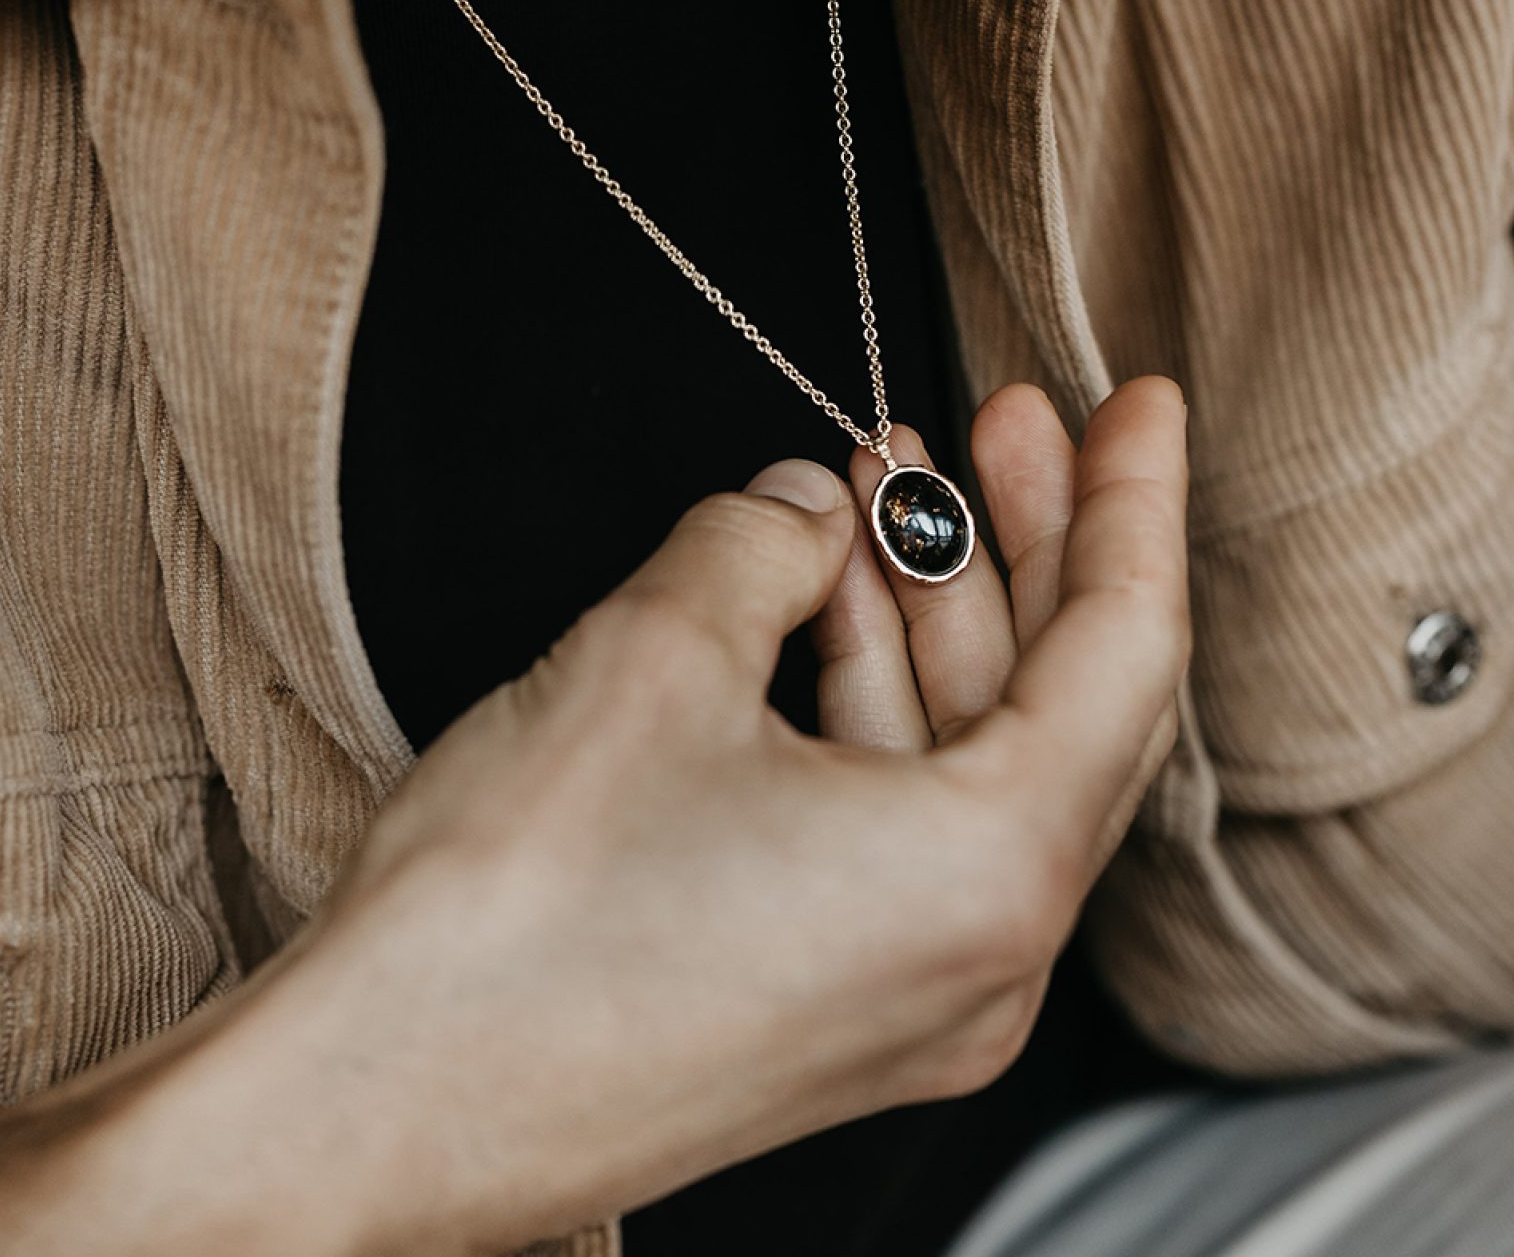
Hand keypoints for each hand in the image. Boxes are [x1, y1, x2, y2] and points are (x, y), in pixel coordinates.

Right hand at [198, 375, 1188, 1256]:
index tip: (1141, 406)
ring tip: (874, 493)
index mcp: (986, 879)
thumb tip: (803, 510)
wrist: (373, 1108)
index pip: (1125, 650)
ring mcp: (905, 996)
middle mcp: (979, 961)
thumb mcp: (655, 655)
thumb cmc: (510, 927)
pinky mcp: (826, 1002)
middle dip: (1027, 543)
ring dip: (928, 614)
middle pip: (1060, 704)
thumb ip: (764, 543)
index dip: (1132, 501)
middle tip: (1002, 422)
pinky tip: (813, 604)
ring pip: (969, 760)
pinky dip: (872, 698)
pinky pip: (899, 819)